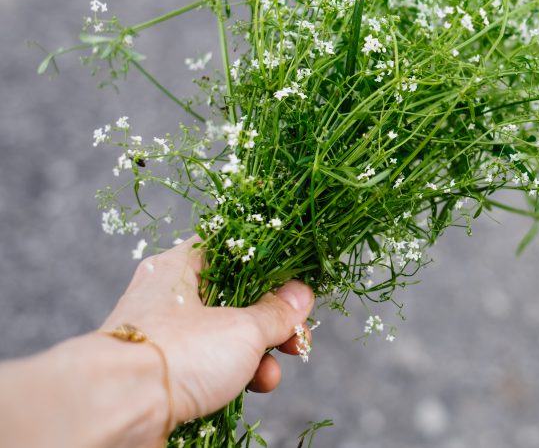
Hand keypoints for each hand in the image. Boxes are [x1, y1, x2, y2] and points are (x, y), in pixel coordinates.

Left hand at [100, 236, 313, 432]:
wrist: (116, 410)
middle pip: (235, 299)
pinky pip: (208, 366)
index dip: (270, 266)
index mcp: (180, 266)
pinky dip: (233, 376)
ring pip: (224, 337)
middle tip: (296, 338)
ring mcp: (164, 337)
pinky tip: (251, 389)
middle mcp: (168, 297)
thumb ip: (277, 312)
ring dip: (256, 356)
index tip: (297, 287)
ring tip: (270, 375)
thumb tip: (301, 295)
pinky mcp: (162, 374)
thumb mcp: (243, 327)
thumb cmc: (178, 352)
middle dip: (272, 324)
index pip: (232, 249)